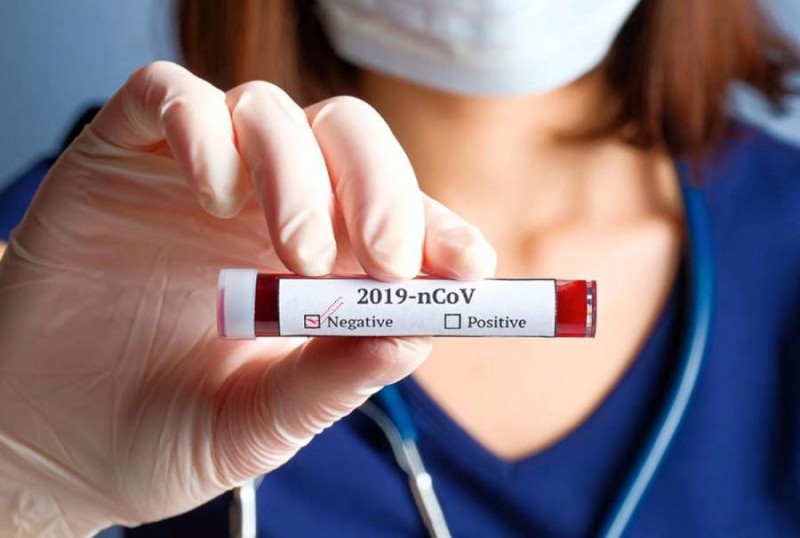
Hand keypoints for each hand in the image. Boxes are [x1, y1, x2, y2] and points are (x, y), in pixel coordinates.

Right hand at [0, 62, 494, 535]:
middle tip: (390, 257)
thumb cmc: (157, 432)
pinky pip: (170, 97)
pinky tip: (216, 194)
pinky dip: (204, 130)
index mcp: (314, 267)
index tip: (468, 269)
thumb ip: (331, 381)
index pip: (395, 217)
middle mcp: (265, 208)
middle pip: (347, 140)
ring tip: (295, 253)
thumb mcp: (259, 423)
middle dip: (383, 190)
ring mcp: (198, 177)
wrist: (46, 442)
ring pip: (270, 110)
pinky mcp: (125, 155)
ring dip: (300, 173)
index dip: (440, 230)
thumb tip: (414, 335)